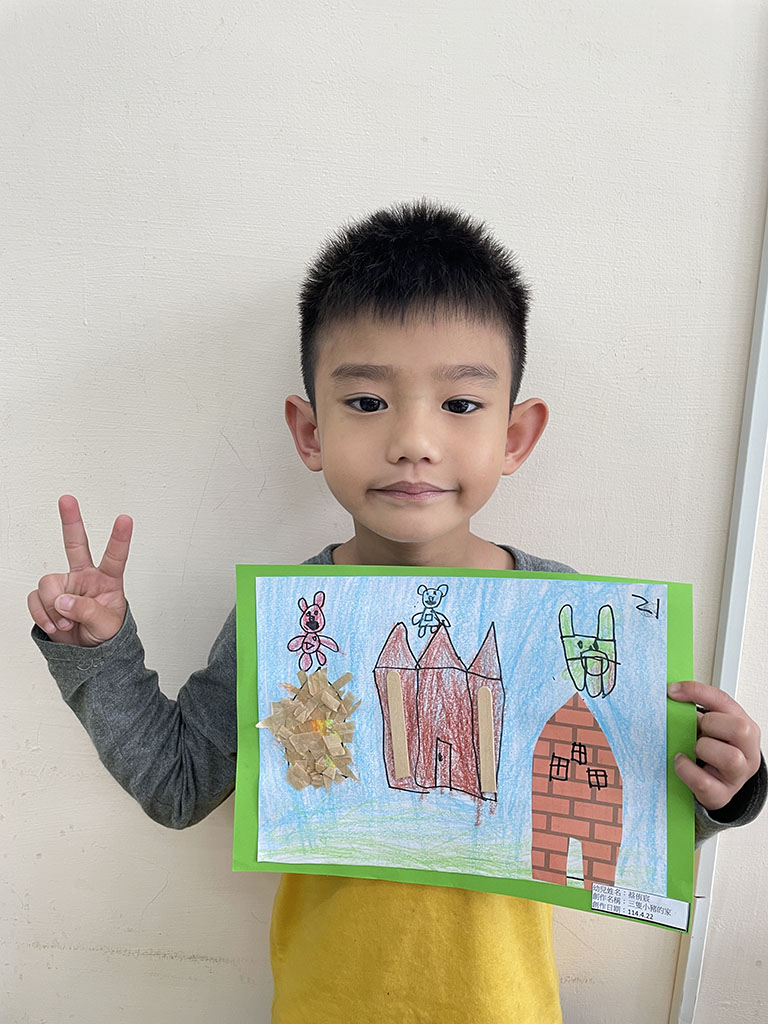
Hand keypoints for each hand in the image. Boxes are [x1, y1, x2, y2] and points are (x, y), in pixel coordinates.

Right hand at [27, 495, 132, 646]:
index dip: (120, 539)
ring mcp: (65, 585)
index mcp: (108, 580)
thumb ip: (88, 612)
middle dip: (71, 522)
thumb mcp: (106, 626)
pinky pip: (35, 599)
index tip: (125, 519)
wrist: (88, 653)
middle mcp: (85, 577)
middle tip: (67, 499)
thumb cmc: (105, 633)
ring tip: (66, 624)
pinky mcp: (47, 596)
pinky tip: (54, 626)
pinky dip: (42, 616)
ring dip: (54, 609)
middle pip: (77, 545)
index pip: (116, 557)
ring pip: (48, 584)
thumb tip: (63, 601)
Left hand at [668, 681, 761, 810]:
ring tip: (693, 749)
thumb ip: (698, 714)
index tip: (672, 690)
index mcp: (746, 728)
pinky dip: (686, 769)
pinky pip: (704, 782)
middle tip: (698, 730)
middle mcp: (748, 752)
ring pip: (730, 758)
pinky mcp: (721, 795)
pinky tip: (681, 761)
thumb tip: (672, 698)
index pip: (724, 701)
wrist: (717, 784)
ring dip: (703, 748)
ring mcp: (738, 776)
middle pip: (740, 728)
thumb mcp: (710, 728)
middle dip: (711, 725)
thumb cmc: (713, 751)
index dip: (697, 692)